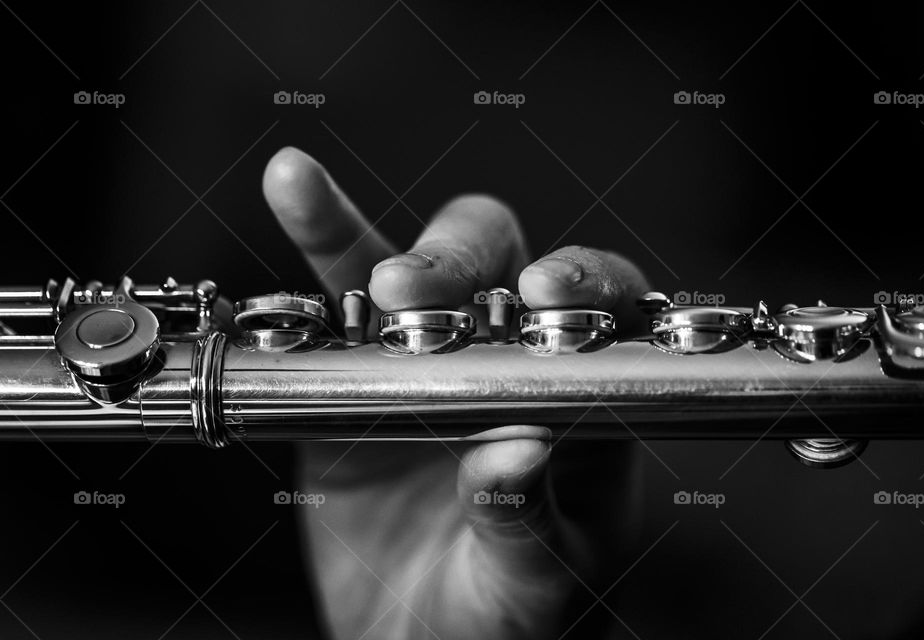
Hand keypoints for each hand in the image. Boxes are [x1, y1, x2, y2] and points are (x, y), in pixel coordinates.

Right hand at [263, 147, 649, 639]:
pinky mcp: (356, 365)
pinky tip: (292, 184)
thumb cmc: (504, 617)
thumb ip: (528, 523)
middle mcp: (510, 358)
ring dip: (392, 254)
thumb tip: (518, 454)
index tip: (544, 295)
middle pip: (504, 264)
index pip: (603, 308)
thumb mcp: (531, 584)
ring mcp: (430, 355)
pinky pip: (335, 288)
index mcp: (582, 398)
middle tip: (418, 302)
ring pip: (421, 265)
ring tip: (371, 286)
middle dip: (465, 268)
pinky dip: (318, 231)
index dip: (583, 282)